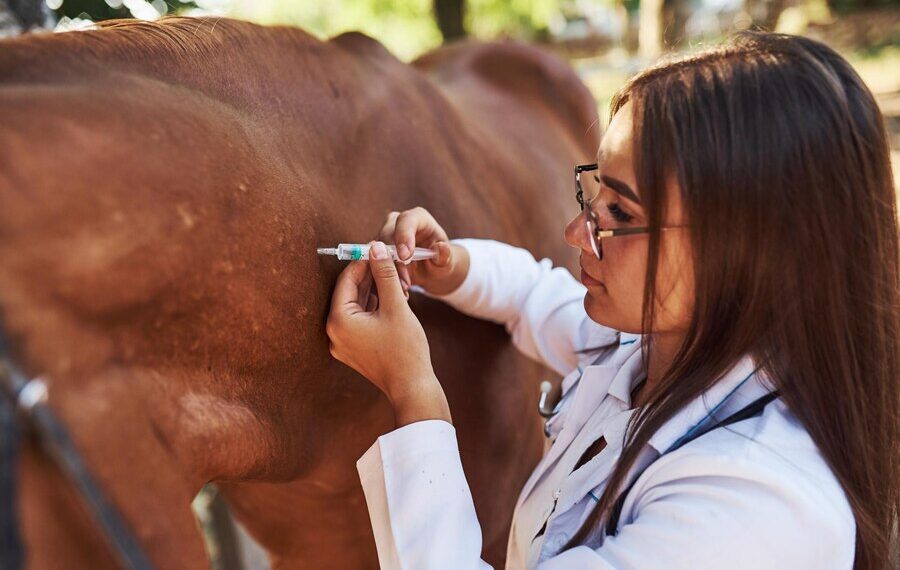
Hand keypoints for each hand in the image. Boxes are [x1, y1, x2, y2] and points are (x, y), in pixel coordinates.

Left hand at [326, 241, 450, 425]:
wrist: (412, 387)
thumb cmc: (405, 349)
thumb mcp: (396, 305)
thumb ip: (385, 274)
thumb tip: (375, 247)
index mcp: (339, 320)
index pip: (347, 279)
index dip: (363, 261)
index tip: (379, 248)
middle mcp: (334, 333)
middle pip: (349, 292)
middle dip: (370, 276)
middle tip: (388, 260)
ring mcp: (342, 343)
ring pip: (355, 305)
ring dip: (373, 291)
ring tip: (393, 278)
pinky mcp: (353, 349)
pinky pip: (359, 320)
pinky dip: (373, 307)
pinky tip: (390, 297)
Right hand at [376, 207, 469, 296]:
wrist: (428, 270)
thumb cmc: (439, 261)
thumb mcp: (446, 261)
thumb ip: (445, 255)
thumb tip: (441, 247)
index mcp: (418, 218)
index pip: (407, 220)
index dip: (404, 236)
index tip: (405, 256)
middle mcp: (397, 223)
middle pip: (387, 236)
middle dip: (393, 261)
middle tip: (404, 282)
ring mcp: (384, 236)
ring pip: (376, 251)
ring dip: (386, 272)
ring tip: (400, 289)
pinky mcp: (375, 250)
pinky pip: (371, 262)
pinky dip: (378, 277)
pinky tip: (388, 290)